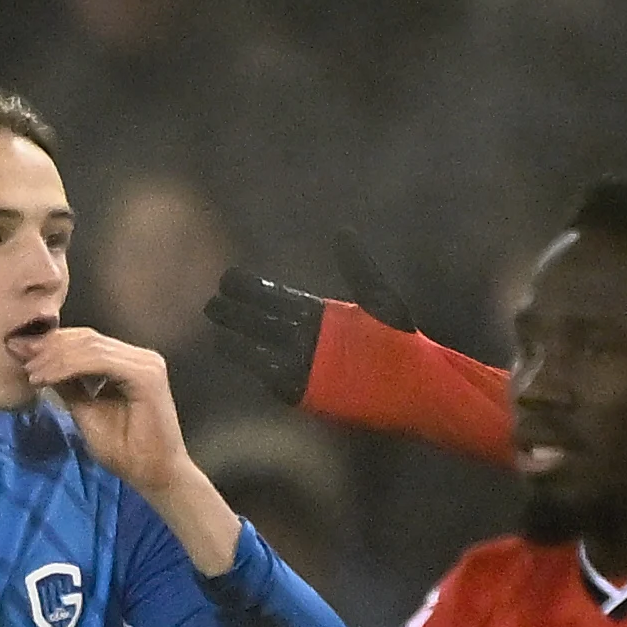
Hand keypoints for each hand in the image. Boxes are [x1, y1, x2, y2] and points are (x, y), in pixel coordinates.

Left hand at [19, 327, 207, 500]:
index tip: (17, 350)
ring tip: (29, 372)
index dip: (50, 344)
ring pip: (90, 347)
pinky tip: (45, 377)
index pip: (85, 342)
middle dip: (48, 345)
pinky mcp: (146, 375)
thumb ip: (68, 385)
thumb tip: (39, 365)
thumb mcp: (85, 411)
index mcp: (128, 362)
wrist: (153, 474)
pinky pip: (99, 362)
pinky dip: (68, 367)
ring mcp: (145, 363)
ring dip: (53, 357)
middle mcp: (140, 356)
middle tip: (16, 351)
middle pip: (86, 338)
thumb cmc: (124, 450)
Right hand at [204, 230, 418, 406]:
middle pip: (263, 324)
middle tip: (212, 303)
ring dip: (239, 342)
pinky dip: (260, 371)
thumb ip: (359, 269)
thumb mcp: (381, 301)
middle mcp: (305, 340)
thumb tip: (342, 232)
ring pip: (262, 351)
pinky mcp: (305, 393)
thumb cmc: (401, 343)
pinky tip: (240, 361)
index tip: (228, 279)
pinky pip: (275, 380)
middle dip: (237, 314)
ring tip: (215, 331)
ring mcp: (303, 367)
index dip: (251, 290)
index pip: (276, 300)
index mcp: (318, 316)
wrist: (414, 387)